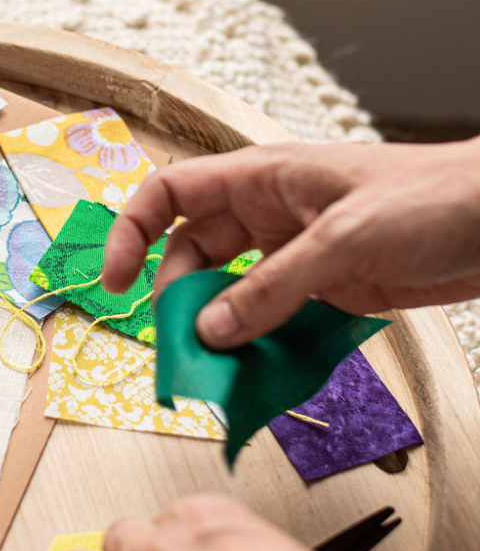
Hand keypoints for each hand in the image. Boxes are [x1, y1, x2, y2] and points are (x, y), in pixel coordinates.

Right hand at [103, 137, 479, 347]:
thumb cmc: (434, 196)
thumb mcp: (342, 239)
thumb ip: (270, 287)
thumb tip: (210, 332)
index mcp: (260, 179)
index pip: (170, 195)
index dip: (131, 233)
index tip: (116, 280)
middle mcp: (266, 217)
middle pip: (191, 257)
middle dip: (177, 301)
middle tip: (180, 346)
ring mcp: (291, 256)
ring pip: (228, 295)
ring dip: (218, 331)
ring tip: (218, 368)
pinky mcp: (319, 290)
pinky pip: (269, 320)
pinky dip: (258, 347)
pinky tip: (260, 370)